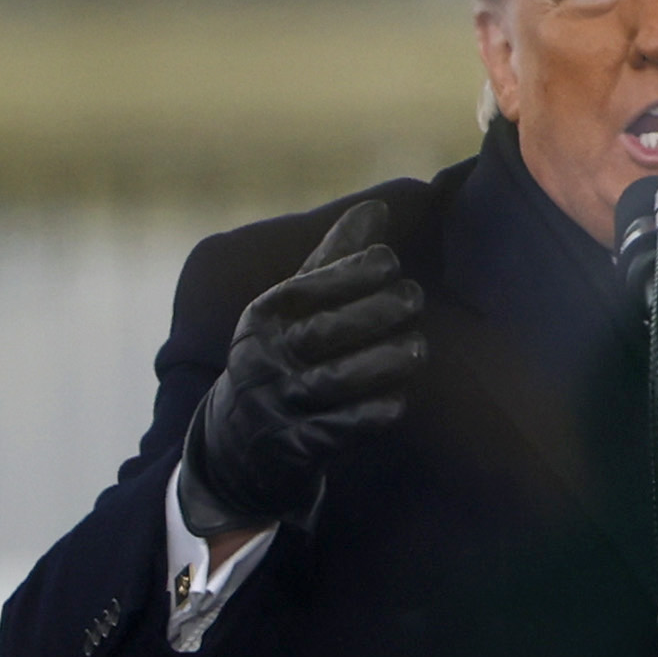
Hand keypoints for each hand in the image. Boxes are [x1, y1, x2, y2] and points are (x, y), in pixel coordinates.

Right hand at [177, 200, 426, 535]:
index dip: (348, 273)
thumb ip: (335, 260)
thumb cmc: (282, 355)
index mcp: (264, 317)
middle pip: (319, 333)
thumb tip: (377, 208)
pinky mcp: (299, 447)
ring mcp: (281, 405)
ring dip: (380, 363)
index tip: (390, 260)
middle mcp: (266, 359)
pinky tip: (400, 400)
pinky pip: (338, 430)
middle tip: (414, 298)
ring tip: (418, 347)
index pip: (304, 290)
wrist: (239, 445)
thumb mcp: (294, 307)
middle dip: (371, 312)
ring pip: (332, 382)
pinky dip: (370, 416)